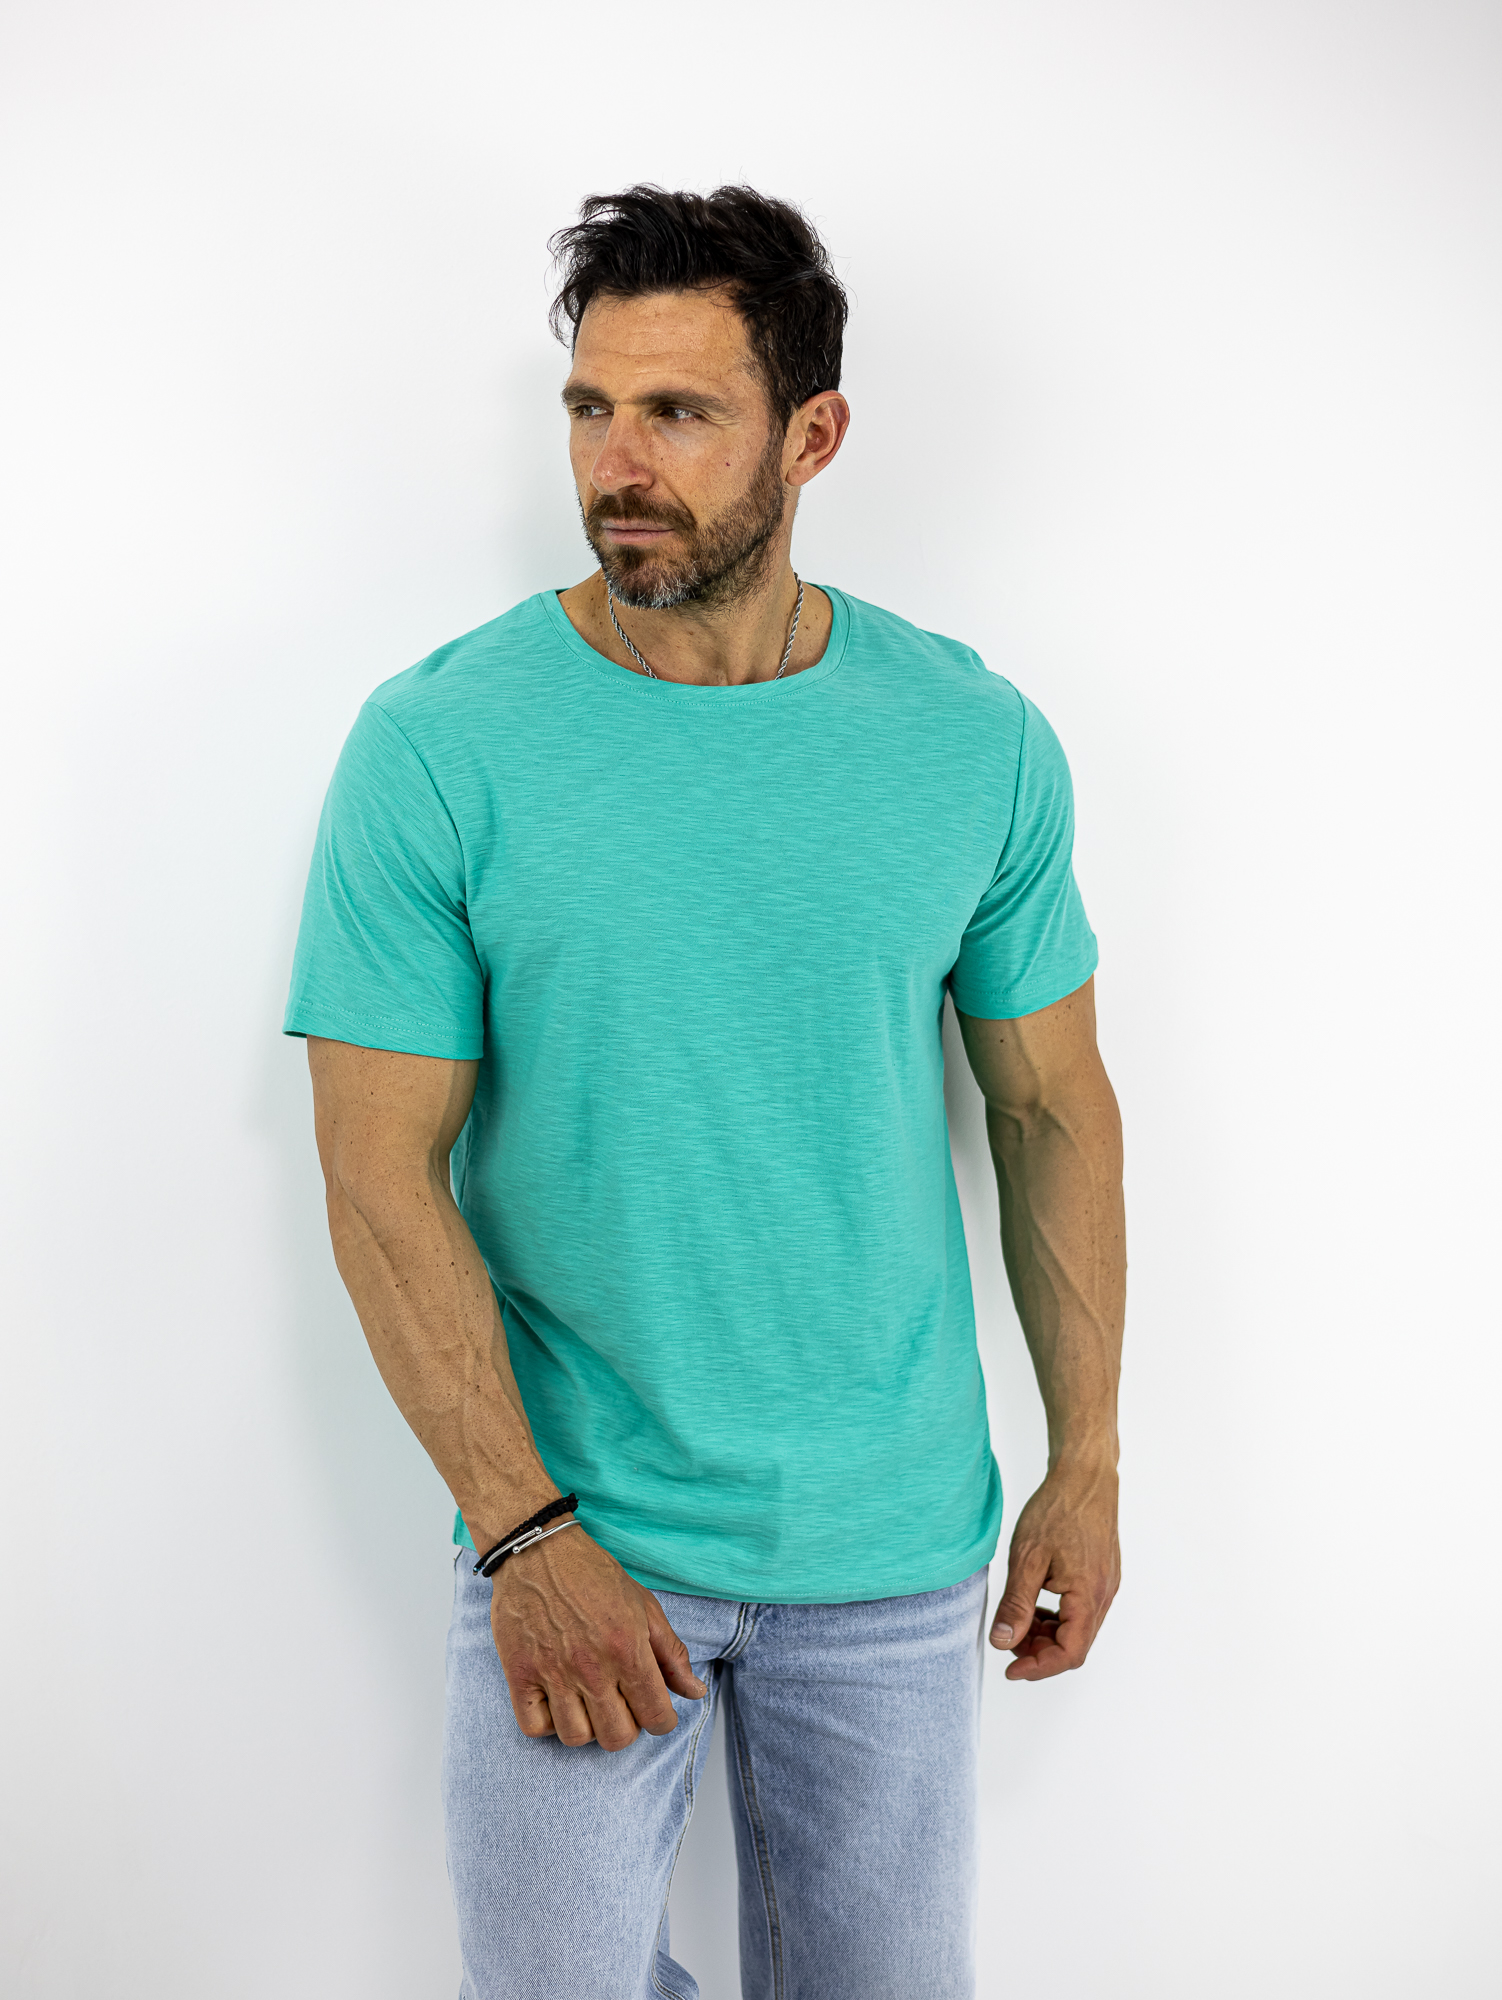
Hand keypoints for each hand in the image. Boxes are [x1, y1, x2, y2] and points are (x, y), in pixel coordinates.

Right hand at [490, 1526, 705, 1749]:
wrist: (540, 1550)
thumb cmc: (594, 1575)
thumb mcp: (644, 1607)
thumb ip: (672, 1654)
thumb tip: (696, 1693)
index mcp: (628, 1649)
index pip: (656, 1717)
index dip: (662, 1720)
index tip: (654, 1711)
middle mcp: (592, 1667)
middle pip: (618, 1737)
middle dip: (627, 1726)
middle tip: (621, 1703)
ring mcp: (553, 1673)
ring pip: (577, 1738)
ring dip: (588, 1727)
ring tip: (589, 1702)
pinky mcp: (520, 1674)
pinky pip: (535, 1728)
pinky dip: (549, 1724)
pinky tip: (558, 1703)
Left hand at [989, 1461, 1119, 1680]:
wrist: (1085, 1476)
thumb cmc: (1057, 1510)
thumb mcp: (1027, 1558)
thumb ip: (1017, 1604)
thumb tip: (1003, 1643)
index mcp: (1089, 1595)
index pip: (1069, 1654)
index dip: (1039, 1668)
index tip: (1010, 1669)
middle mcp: (1104, 1595)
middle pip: (1075, 1645)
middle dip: (1040, 1651)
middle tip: (1008, 1637)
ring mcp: (1107, 1585)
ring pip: (1079, 1629)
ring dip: (1048, 1634)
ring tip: (1019, 1619)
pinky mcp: (1103, 1575)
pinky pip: (1082, 1610)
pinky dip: (1058, 1617)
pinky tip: (1036, 1602)